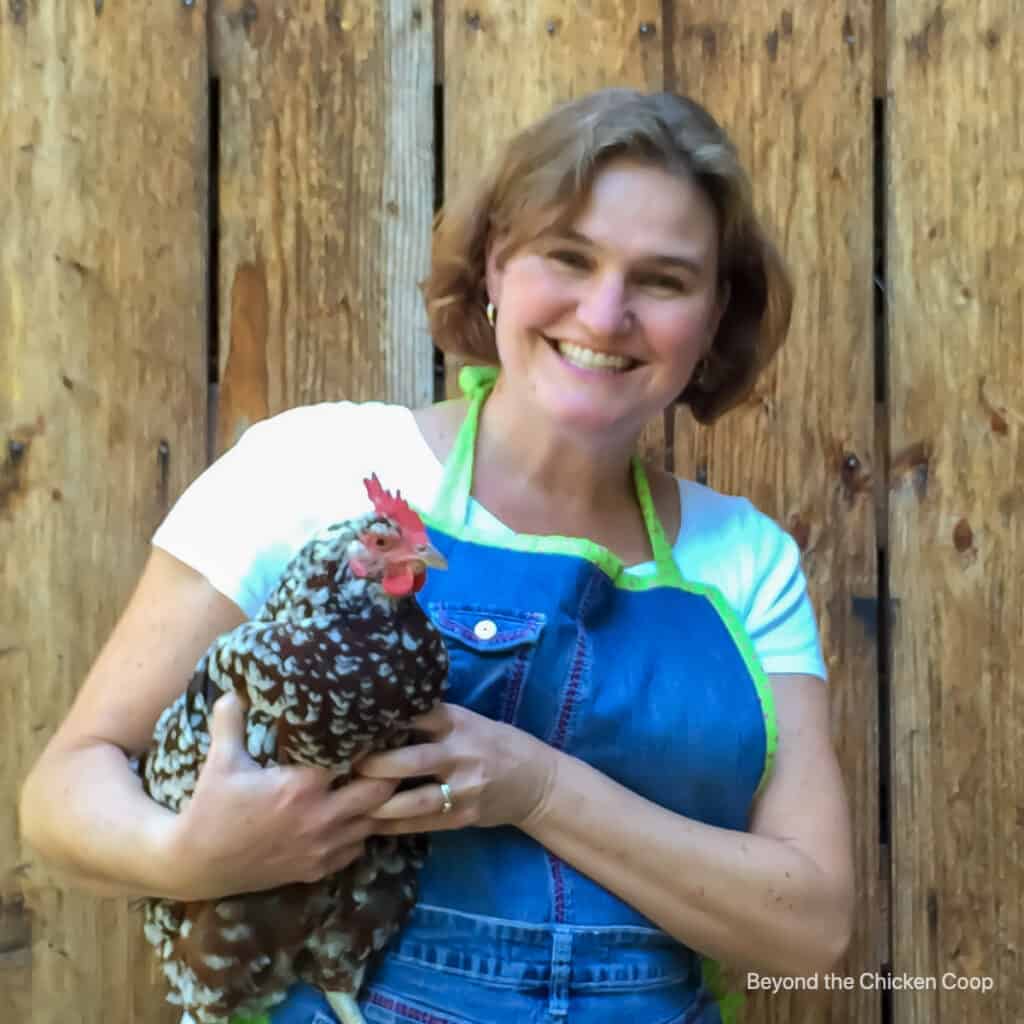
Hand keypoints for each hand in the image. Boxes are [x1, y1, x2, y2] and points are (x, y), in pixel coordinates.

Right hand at [164, 692, 397, 899]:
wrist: (196, 865)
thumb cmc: (211, 809)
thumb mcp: (220, 761)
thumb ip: (230, 722)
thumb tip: (235, 689)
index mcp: (301, 787)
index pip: (356, 760)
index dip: (370, 744)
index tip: (378, 730)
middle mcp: (320, 818)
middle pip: (380, 791)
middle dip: (387, 773)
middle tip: (386, 755)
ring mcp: (322, 847)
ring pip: (374, 823)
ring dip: (377, 804)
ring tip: (376, 783)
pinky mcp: (316, 870)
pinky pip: (356, 849)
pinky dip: (360, 832)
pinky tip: (352, 817)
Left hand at [355, 703, 556, 833]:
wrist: (536, 781)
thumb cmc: (494, 744)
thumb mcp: (468, 722)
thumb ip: (432, 720)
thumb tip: (380, 717)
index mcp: (458, 722)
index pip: (415, 717)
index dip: (382, 723)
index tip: (351, 726)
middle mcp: (461, 752)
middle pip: (410, 760)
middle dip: (373, 766)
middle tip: (344, 768)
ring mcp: (464, 788)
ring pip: (414, 799)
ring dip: (379, 803)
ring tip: (350, 802)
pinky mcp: (465, 816)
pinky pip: (422, 824)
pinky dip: (394, 826)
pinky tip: (371, 825)